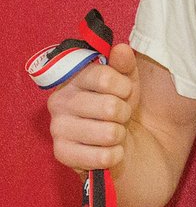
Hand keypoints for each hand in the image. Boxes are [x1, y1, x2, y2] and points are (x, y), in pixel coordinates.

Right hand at [47, 43, 139, 172]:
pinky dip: (115, 155)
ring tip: (113, 132)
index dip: (124, 86)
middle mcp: (59, 100)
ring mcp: (57, 128)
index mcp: (73, 78)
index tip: (124, 92)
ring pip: (108, 132)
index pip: (104, 77)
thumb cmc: (119, 107)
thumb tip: (121, 49)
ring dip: (119, 135)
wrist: (119, 142)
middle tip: (118, 116)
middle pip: (109, 107)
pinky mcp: (62, 153)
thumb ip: (124, 64)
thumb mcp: (127, 82)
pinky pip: (102, 156)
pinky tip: (110, 150)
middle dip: (123, 113)